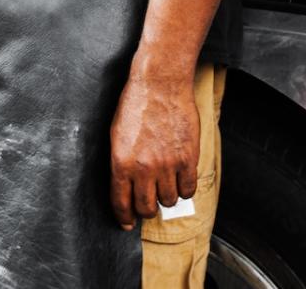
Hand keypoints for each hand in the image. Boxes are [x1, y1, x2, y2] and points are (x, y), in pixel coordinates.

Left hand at [109, 71, 199, 229]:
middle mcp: (144, 168)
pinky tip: (180, 178)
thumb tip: (126, 190)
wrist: (160, 82)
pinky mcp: (188, 158)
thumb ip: (122, 164)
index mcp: (121, 162)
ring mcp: (167, 164)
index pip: (121, 203)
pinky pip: (188, 190)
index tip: (127, 223)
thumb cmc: (136, 104)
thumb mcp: (117, 134)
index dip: (124, 217)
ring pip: (168, 201)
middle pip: (146, 208)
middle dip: (146, 209)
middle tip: (149, 201)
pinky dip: (185, 189)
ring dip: (166, 196)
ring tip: (165, 182)